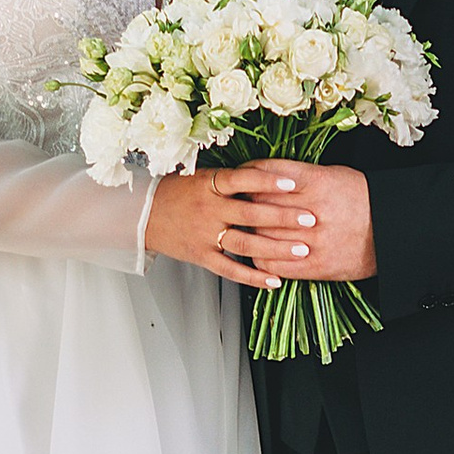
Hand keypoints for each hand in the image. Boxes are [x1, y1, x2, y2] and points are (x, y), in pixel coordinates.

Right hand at [145, 169, 314, 290]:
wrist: (143, 215)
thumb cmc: (179, 192)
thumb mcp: (203, 176)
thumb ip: (235, 179)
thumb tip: (275, 174)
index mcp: (209, 185)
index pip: (243, 180)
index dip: (268, 181)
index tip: (294, 183)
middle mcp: (208, 209)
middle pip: (250, 214)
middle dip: (283, 217)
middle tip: (310, 219)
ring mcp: (204, 235)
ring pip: (245, 244)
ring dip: (276, 248)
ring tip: (303, 250)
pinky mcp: (201, 256)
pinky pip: (230, 270)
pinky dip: (253, 276)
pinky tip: (275, 279)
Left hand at [207, 162, 374, 280]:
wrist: (392, 230)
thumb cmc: (361, 198)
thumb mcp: (333, 174)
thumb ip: (298, 175)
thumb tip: (263, 175)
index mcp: (316, 182)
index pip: (266, 176)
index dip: (246, 177)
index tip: (238, 179)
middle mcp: (313, 211)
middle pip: (259, 205)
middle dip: (243, 205)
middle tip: (235, 204)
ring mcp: (314, 241)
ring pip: (262, 237)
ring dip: (248, 233)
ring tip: (243, 228)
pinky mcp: (316, 266)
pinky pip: (274, 265)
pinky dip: (260, 260)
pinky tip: (257, 253)